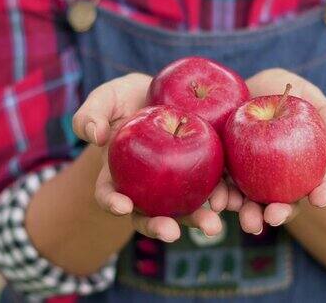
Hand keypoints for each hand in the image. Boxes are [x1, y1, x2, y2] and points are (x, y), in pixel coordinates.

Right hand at [73, 73, 226, 241]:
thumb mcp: (105, 99)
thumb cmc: (126, 98)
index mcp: (117, 175)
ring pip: (185, 208)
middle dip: (160, 226)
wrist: (160, 92)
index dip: (113, 203)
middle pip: (150, 214)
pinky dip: (223, 197)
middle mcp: (145, 188)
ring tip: (213, 226)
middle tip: (171, 232)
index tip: (122, 205)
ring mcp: (175, 184)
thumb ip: (90, 114)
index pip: (110, 195)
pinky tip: (234, 201)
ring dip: (198, 220)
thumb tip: (96, 136)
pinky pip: (212, 188)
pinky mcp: (202, 173)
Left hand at [227, 68, 325, 233]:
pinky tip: (219, 203)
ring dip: (250, 216)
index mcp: (304, 166)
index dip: (321, 193)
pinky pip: (222, 190)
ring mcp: (249, 180)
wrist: (241, 88)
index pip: (317, 184)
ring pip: (251, 204)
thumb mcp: (306, 94)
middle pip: (282, 203)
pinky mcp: (223, 174)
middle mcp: (278, 180)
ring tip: (248, 221)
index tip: (321, 199)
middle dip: (280, 214)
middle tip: (274, 216)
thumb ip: (325, 112)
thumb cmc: (280, 90)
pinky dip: (221, 199)